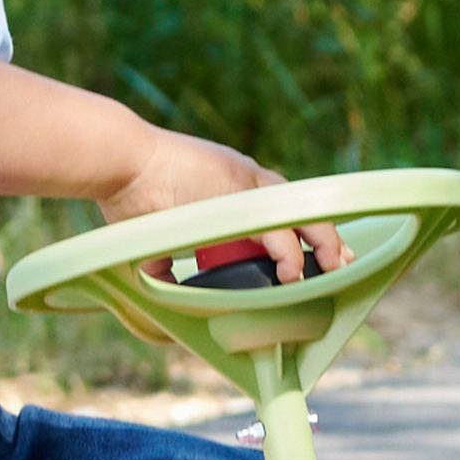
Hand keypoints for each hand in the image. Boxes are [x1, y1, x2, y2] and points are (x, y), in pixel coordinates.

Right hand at [97, 128, 348, 279]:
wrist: (118, 160)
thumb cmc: (127, 193)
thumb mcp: (154, 238)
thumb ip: (165, 268)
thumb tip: (166, 299)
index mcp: (230, 183)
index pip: (277, 206)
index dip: (299, 230)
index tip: (316, 252)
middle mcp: (245, 179)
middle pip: (299, 206)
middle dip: (323, 235)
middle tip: (341, 260)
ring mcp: (243, 182)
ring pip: (297, 213)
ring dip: (321, 241)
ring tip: (335, 267)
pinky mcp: (236, 191)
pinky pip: (274, 225)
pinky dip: (288, 249)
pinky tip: (294, 271)